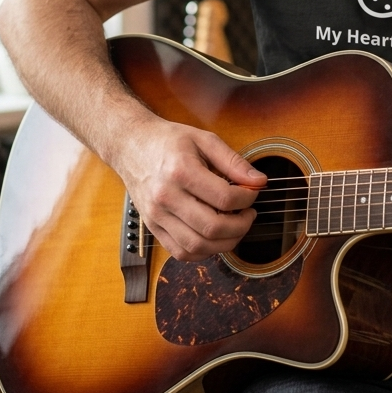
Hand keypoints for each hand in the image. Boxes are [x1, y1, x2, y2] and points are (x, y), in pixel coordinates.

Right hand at [110, 116, 266, 260]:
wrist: (132, 146)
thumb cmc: (170, 141)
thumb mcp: (205, 140)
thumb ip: (234, 162)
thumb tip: (259, 182)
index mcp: (181, 172)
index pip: (225, 198)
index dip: (248, 199)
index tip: (253, 192)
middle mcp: (166, 198)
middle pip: (212, 227)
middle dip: (241, 225)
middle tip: (249, 213)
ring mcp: (156, 216)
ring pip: (198, 246)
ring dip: (226, 242)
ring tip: (236, 226)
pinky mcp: (152, 228)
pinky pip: (181, 253)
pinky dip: (204, 251)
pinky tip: (215, 236)